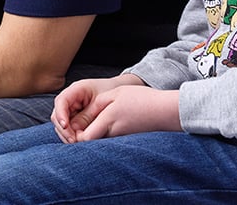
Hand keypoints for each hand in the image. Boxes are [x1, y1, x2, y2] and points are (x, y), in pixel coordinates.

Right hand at [51, 75, 135, 141]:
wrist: (120, 92)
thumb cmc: (112, 93)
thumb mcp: (101, 103)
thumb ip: (88, 116)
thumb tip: (77, 132)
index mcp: (76, 90)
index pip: (61, 101)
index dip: (61, 114)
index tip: (65, 126)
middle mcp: (70, 100)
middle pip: (57, 115)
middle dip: (63, 129)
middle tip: (74, 140)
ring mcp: (71, 110)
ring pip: (60, 124)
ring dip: (66, 135)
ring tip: (77, 143)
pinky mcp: (74, 119)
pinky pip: (68, 129)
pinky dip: (72, 136)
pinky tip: (79, 142)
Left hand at [54, 83, 180, 142]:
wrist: (167, 111)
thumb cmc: (142, 99)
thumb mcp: (116, 93)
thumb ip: (97, 105)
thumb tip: (81, 117)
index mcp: (108, 120)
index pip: (84, 138)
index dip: (73, 135)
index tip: (69, 126)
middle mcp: (113, 133)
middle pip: (90, 142)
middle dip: (79, 137)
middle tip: (73, 127)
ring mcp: (120, 138)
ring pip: (98, 141)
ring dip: (91, 135)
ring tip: (86, 124)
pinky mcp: (126, 140)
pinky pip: (108, 140)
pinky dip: (102, 135)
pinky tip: (103, 125)